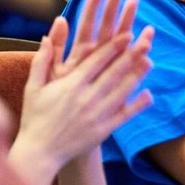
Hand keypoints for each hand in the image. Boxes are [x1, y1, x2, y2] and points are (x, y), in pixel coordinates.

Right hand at [10, 0, 152, 184]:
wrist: (39, 153)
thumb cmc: (34, 117)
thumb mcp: (34, 86)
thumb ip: (43, 58)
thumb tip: (50, 31)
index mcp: (70, 85)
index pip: (97, 61)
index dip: (114, 47)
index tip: (128, 34)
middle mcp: (86, 98)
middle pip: (114, 73)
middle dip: (131, 56)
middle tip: (147, 41)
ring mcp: (96, 115)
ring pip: (121, 92)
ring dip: (137, 76)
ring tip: (150, 61)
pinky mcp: (103, 131)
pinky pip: (123, 116)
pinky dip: (137, 106)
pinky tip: (149, 95)